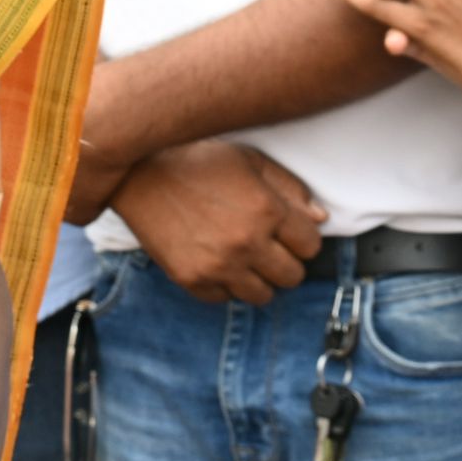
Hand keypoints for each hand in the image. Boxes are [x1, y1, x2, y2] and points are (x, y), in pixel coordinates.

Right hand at [116, 138, 327, 304]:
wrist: (141, 174)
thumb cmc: (199, 161)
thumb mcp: (251, 162)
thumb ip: (290, 189)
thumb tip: (320, 218)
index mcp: (267, 210)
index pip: (311, 246)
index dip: (302, 238)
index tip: (289, 232)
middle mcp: (247, 243)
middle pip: (292, 276)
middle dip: (286, 261)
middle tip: (268, 246)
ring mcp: (219, 266)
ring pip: (263, 296)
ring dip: (259, 278)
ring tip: (243, 257)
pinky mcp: (193, 280)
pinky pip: (225, 299)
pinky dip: (225, 285)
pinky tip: (216, 260)